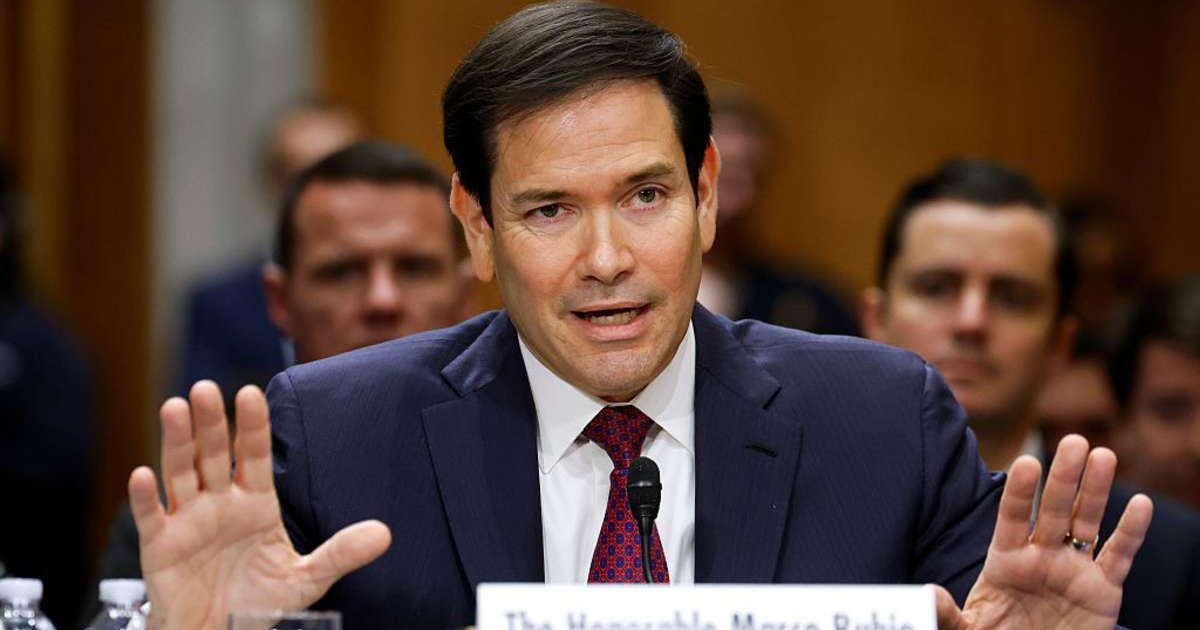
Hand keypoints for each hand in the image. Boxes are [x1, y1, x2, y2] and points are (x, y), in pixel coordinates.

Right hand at [127, 381, 391, 629]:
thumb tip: (384, 534)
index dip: (252, 426)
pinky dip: (143, 499)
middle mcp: (219, 503)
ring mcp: (187, 521)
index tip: (251, 393)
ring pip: (179, 474)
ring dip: (176, 443)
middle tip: (207, 389)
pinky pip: (150, 518)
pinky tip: (142, 476)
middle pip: (213, 455)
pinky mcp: (160, 547)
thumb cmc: (259, 603)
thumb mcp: (305, 579)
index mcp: (255, 502)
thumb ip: (340, 554)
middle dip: (210, 423)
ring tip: (175, 408)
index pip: (253, 456)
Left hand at [932, 435, 1152, 628]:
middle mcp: (1041, 555)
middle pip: (1054, 509)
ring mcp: (1073, 568)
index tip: (1026, 461)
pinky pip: (1119, 555)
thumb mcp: (970, 629)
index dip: (1020, 491)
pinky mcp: (1103, 589)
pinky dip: (1131, 531)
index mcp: (1006, 559)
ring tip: (1103, 455)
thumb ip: (949, 614)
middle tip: (1074, 440)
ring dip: (1096, 491)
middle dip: (1063, 476)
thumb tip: (928, 595)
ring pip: (1086, 522)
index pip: (1012, 517)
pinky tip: (1141, 504)